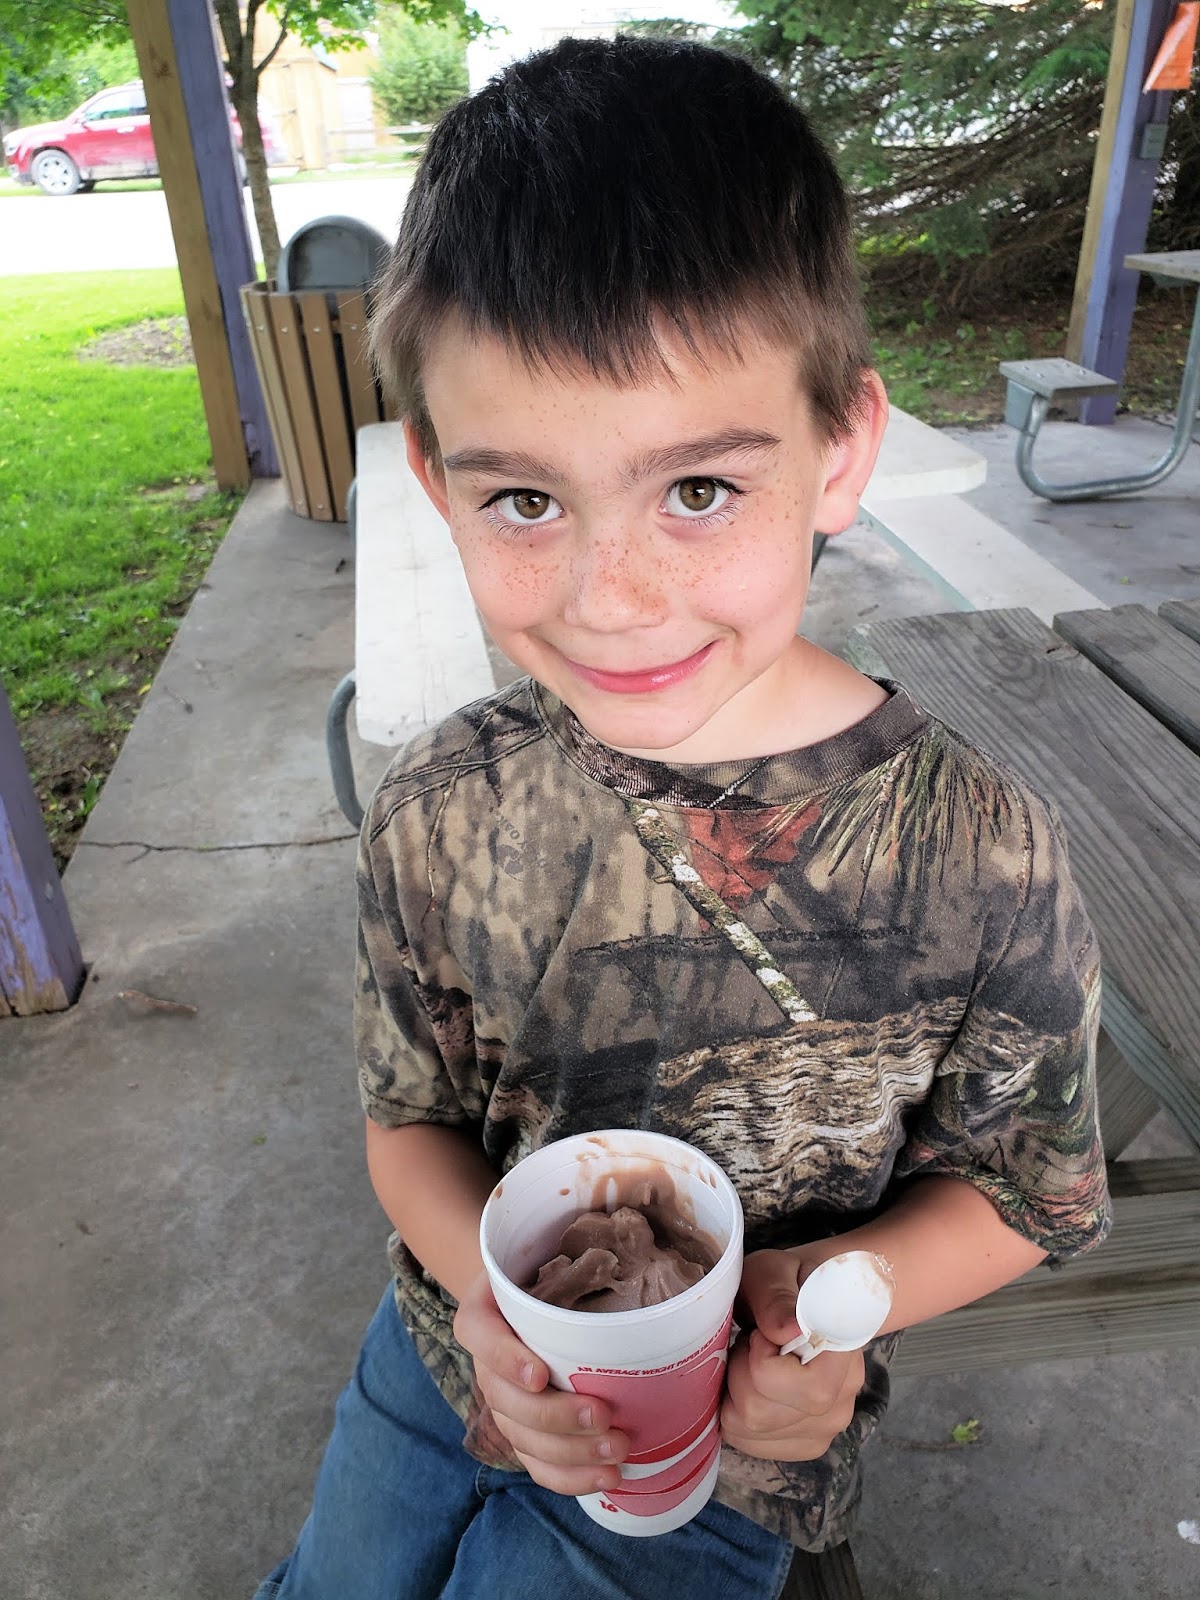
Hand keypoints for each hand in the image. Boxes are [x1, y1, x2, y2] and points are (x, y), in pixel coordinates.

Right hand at [453, 1269, 628, 1495]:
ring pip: (524, 1439)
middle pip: (507, 1401)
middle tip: (603, 1415)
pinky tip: (606, 1479)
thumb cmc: (541, 1271)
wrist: (524, 1296)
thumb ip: (571, 1252)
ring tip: (617, 1452)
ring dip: (570, 1453)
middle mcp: (485, 1365)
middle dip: (555, 1416)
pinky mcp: (522, 1433)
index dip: (506, 1359)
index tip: (540, 1374)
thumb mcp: (543, 1251)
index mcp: (482, 1315)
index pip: (482, 1337)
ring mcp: (502, 1403)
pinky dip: (570, 1478)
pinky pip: (537, 1465)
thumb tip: (627, 1244)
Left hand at [720, 1249, 863, 1460]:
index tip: (763, 1330)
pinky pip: (749, 1443)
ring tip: (754, 1360)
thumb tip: (788, 1331)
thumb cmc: (786, 1282)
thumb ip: (776, 1297)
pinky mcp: (805, 1444)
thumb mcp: (772, 1272)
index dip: (761, 1358)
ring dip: (736, 1391)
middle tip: (752, 1341)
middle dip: (739, 1372)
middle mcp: (843, 1400)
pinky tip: (753, 1384)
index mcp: (844, 1355)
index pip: (803, 1389)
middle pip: (760, 1414)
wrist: (807, 1299)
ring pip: (750, 1431)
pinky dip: (737, 1414)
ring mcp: (826, 1428)